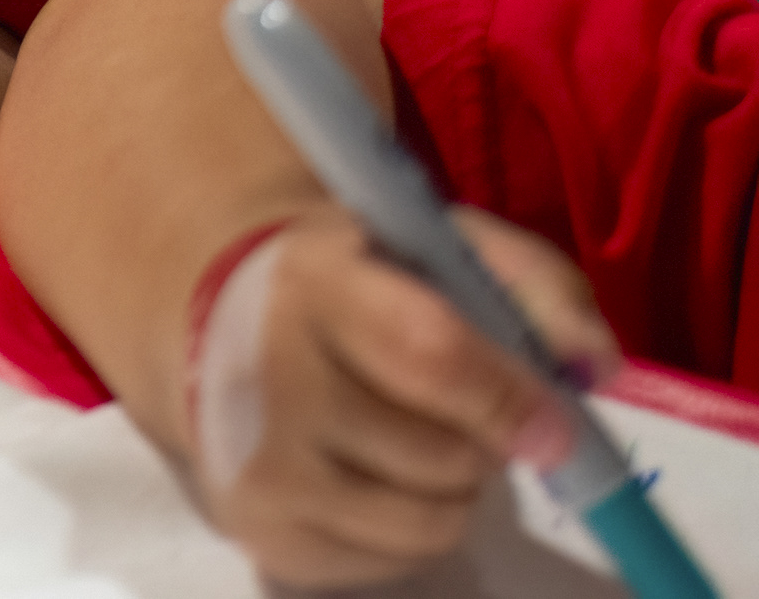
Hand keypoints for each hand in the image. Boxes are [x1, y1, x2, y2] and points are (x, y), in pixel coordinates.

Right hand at [190, 207, 621, 586]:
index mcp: (314, 283)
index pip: (430, 354)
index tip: (554, 427)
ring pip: (429, 522)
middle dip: (482, 442)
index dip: (510, 399)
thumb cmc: (358, 283)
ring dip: (453, 491)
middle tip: (458, 411)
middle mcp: (264, 374)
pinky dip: (412, 530)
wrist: (219, 320)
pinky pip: (393, 564)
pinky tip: (377, 476)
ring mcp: (255, 462)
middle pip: (441, 456)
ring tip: (418, 442)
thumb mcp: (441, 248)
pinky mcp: (258, 530)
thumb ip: (534, 286)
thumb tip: (592, 367)